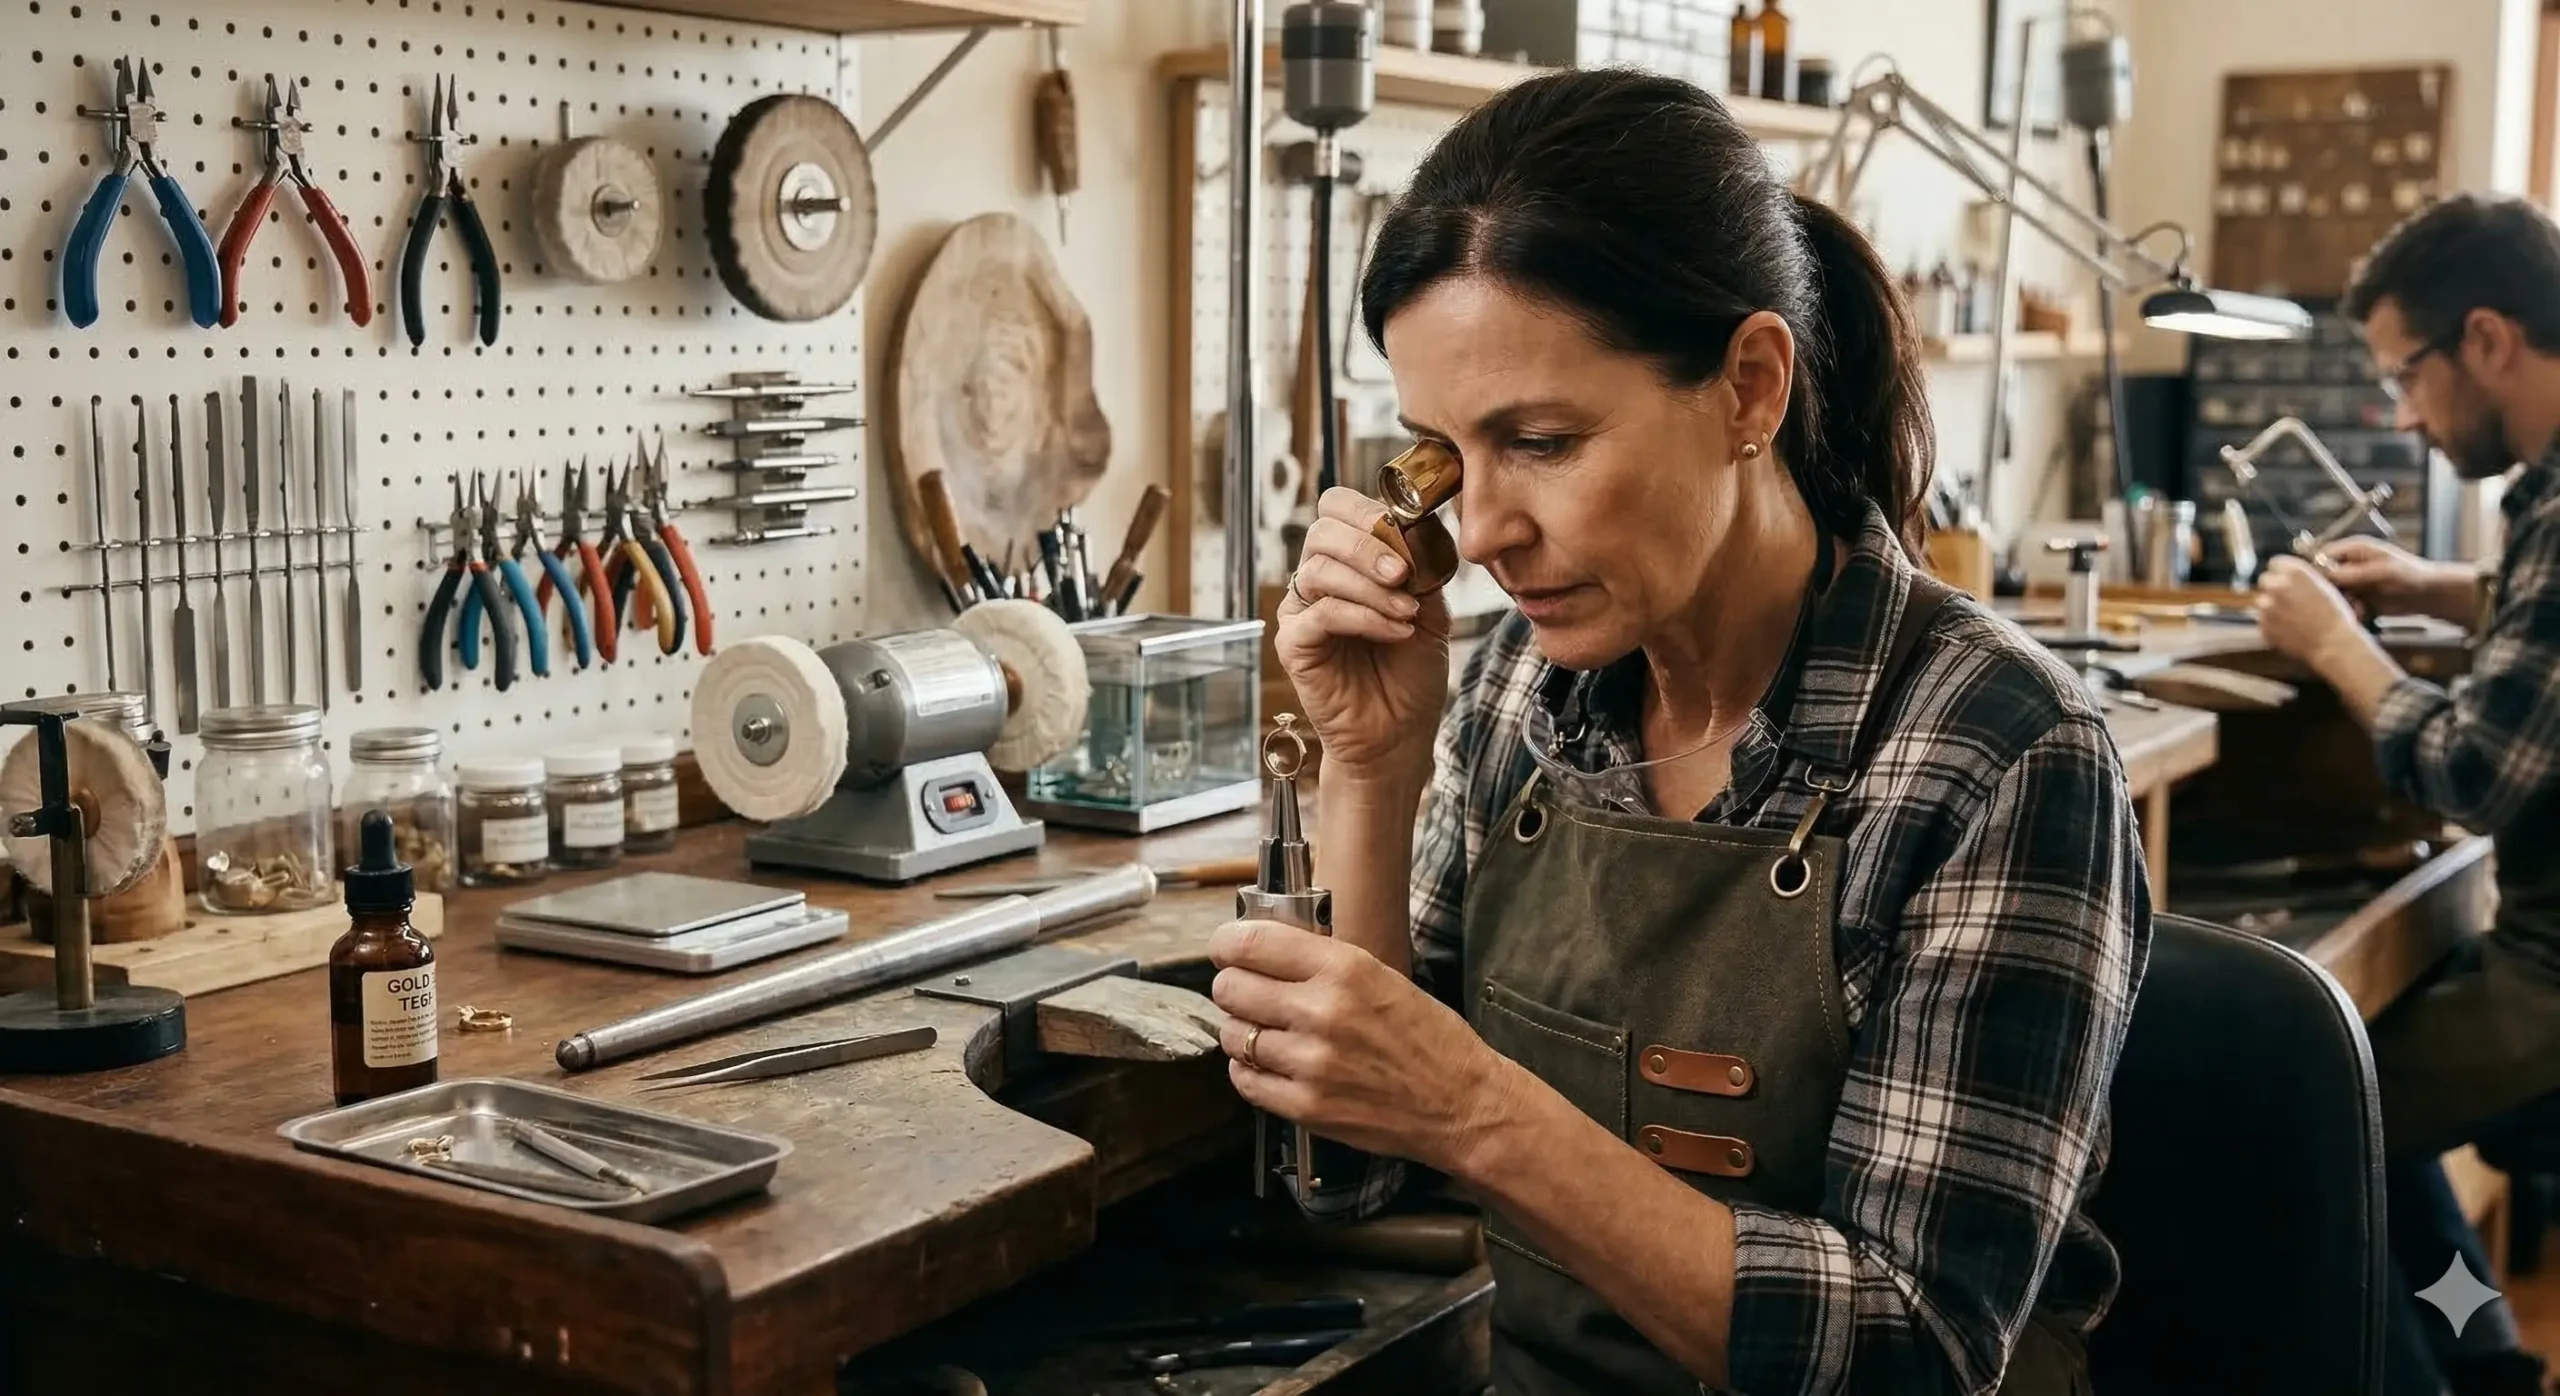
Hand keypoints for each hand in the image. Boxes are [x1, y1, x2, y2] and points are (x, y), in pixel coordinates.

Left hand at [1209, 917, 1515, 1177]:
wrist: (1460, 1104)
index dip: (1227, 945)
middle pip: (1230, 989)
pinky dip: (1250, 1071)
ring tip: (1269, 1033)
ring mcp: (1310, 1063)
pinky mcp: (1305, 1106)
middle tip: (1251, 994)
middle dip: (1235, 988)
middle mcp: (1322, 1012)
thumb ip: (1319, 961)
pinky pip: (1245, 1080)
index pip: (1249, 943)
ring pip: (1233, 1036)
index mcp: (1343, 969)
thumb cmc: (1425, 1037)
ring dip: (1243, 1032)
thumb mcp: (1380, 975)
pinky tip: (1273, 1065)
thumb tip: (1258, 946)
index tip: (1227, 950)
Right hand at [1278, 488, 1451, 778]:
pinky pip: (1321, 614)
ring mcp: (1300, 612)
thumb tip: (1423, 527)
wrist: (1400, 733)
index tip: (1410, 533)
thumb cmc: (1411, 672)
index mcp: (1345, 561)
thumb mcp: (1432, 609)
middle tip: (1403, 573)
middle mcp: (1315, 580)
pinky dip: (1364, 617)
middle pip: (1321, 531)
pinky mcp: (1294, 645)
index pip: (1337, 508)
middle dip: (1367, 544)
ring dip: (1371, 587)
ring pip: (1320, 571)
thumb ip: (1424, 567)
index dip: (1369, 511)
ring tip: (1408, 613)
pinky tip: (1397, 631)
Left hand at [2255, 555, 2366, 664]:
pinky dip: (2272, 624)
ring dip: (2271, 606)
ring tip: (2293, 617)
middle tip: (2288, 599)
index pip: (2275, 563)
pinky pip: (2263, 621)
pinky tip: (2290, 629)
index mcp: (2294, 572)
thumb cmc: (2335, 615)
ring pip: (2262, 601)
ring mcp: (2266, 606)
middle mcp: (2276, 585)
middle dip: (2274, 587)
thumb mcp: (2323, 586)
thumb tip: (2286, 576)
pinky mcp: (2263, 625)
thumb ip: (2301, 578)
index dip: (2282, 572)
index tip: (2287, 580)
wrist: (2333, 643)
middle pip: (2265, 580)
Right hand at [2314, 536, 2428, 613]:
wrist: (2430, 594)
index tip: (2319, 586)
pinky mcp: (2358, 596)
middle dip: (2330, 591)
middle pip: (2323, 576)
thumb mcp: (2382, 572)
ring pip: (2332, 593)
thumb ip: (2354, 573)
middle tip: (2342, 600)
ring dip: (2341, 603)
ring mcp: (2353, 581)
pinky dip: (2350, 610)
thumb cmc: (2411, 575)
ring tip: (2357, 608)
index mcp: (2354, 549)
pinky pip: (2344, 604)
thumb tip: (2326, 574)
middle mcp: (2349, 564)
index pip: (2322, 556)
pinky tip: (2361, 613)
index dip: (2316, 571)